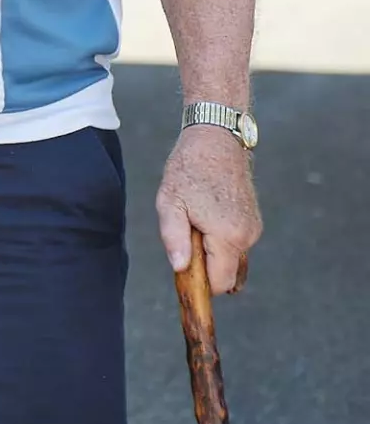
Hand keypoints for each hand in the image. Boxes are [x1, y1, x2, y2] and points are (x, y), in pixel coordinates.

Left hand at [156, 125, 261, 294]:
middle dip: (205, 268)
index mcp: (229, 237)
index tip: (181, 268)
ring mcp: (254, 228)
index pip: (220, 283)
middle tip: (184, 239)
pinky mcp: (253, 220)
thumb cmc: (189, 169)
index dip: (199, 283)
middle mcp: (248, 237)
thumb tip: (180, 268)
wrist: (217, 140)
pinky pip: (235, 244)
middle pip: (227, 274)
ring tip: (194, 221)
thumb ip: (174, 238)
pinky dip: (219, 241)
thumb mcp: (170, 202)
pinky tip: (204, 216)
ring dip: (211, 252)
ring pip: (231, 259)